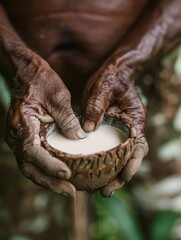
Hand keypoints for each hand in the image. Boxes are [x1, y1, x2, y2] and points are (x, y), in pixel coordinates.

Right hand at [6, 52, 85, 196]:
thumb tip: (80, 140)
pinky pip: (34, 158)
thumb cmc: (41, 79)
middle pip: (29, 166)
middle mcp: (17, 134)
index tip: (67, 174)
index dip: (49, 165)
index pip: (32, 151)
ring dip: (48, 179)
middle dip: (49, 181)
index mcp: (22, 122)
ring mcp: (20, 137)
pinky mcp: (27, 137)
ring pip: (31, 166)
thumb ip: (67, 119)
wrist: (27, 71)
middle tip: (71, 192)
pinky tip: (61, 174)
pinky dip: (46, 169)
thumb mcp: (58, 96)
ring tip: (68, 189)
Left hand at [82, 63, 147, 196]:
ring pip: (118, 159)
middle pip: (129, 158)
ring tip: (98, 190)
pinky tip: (90, 173)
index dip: (133, 163)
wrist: (113, 73)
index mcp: (134, 120)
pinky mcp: (108, 132)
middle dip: (120, 177)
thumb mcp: (103, 87)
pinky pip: (107, 151)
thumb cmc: (112, 78)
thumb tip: (86, 131)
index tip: (124, 176)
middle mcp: (128, 130)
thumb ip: (96, 107)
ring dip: (111, 175)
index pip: (138, 146)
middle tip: (105, 192)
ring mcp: (119, 133)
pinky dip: (102, 164)